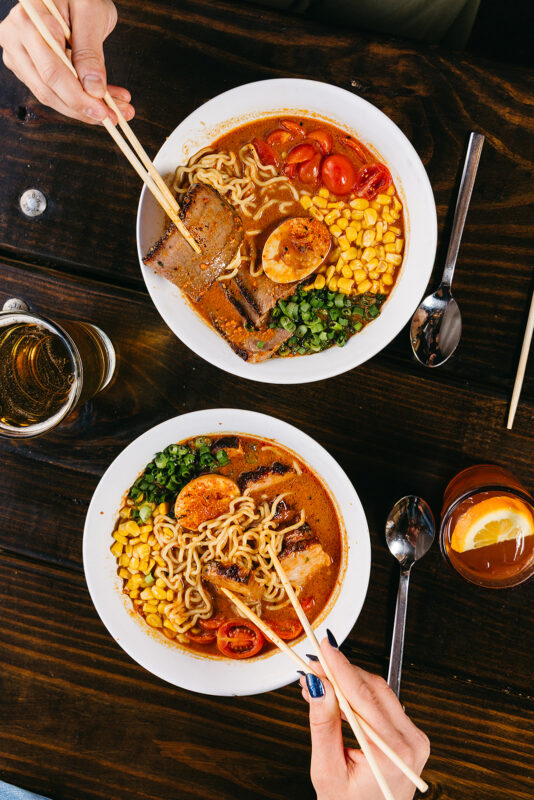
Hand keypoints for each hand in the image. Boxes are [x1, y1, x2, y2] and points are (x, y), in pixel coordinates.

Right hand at [0, 0, 132, 123]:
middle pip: (48, 88)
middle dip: (84, 108)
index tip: (104, 111)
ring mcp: (18, 53)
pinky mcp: (26, 65)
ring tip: (115, 110)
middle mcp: (16, 36)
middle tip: (114, 117)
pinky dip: (80, 100)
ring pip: (50, 95)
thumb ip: (90, 51)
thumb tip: (93, 89)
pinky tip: (103, 101)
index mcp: (30, 18)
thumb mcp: (92, 13)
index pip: (52, 70)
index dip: (79, 97)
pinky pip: (53, 91)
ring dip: (84, 109)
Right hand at [300, 640, 429, 799]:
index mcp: (394, 752)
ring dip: (347, 681)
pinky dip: (358, 694)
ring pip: (378, 691)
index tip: (323, 648)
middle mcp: (411, 742)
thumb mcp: (327, 771)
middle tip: (312, 665)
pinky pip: (382, 703)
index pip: (363, 696)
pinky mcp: (408, 735)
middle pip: (372, 689)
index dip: (340, 667)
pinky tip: (337, 693)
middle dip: (340, 672)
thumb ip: (323, 726)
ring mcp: (414, 738)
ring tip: (318, 680)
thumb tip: (318, 686)